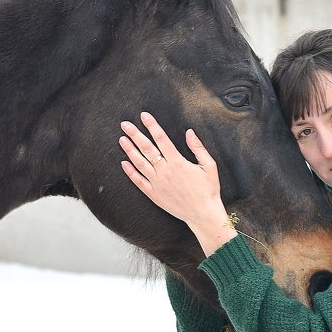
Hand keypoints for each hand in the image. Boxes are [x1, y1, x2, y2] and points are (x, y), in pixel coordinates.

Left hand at [119, 112, 237, 255]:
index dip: (152, 126)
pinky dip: (130, 172)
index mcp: (178, 162)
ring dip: (130, 150)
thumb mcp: (209, 166)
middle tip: (125, 124)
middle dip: (135, 135)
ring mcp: (158, 184)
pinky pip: (139, 182)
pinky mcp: (154, 195)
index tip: (144, 116)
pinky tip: (124, 163)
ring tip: (121, 139)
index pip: (161, 139)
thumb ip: (198, 148)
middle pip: (146, 149)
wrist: (203, 214)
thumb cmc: (208, 190)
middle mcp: (165, 171)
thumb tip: (189, 132)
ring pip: (140, 163)